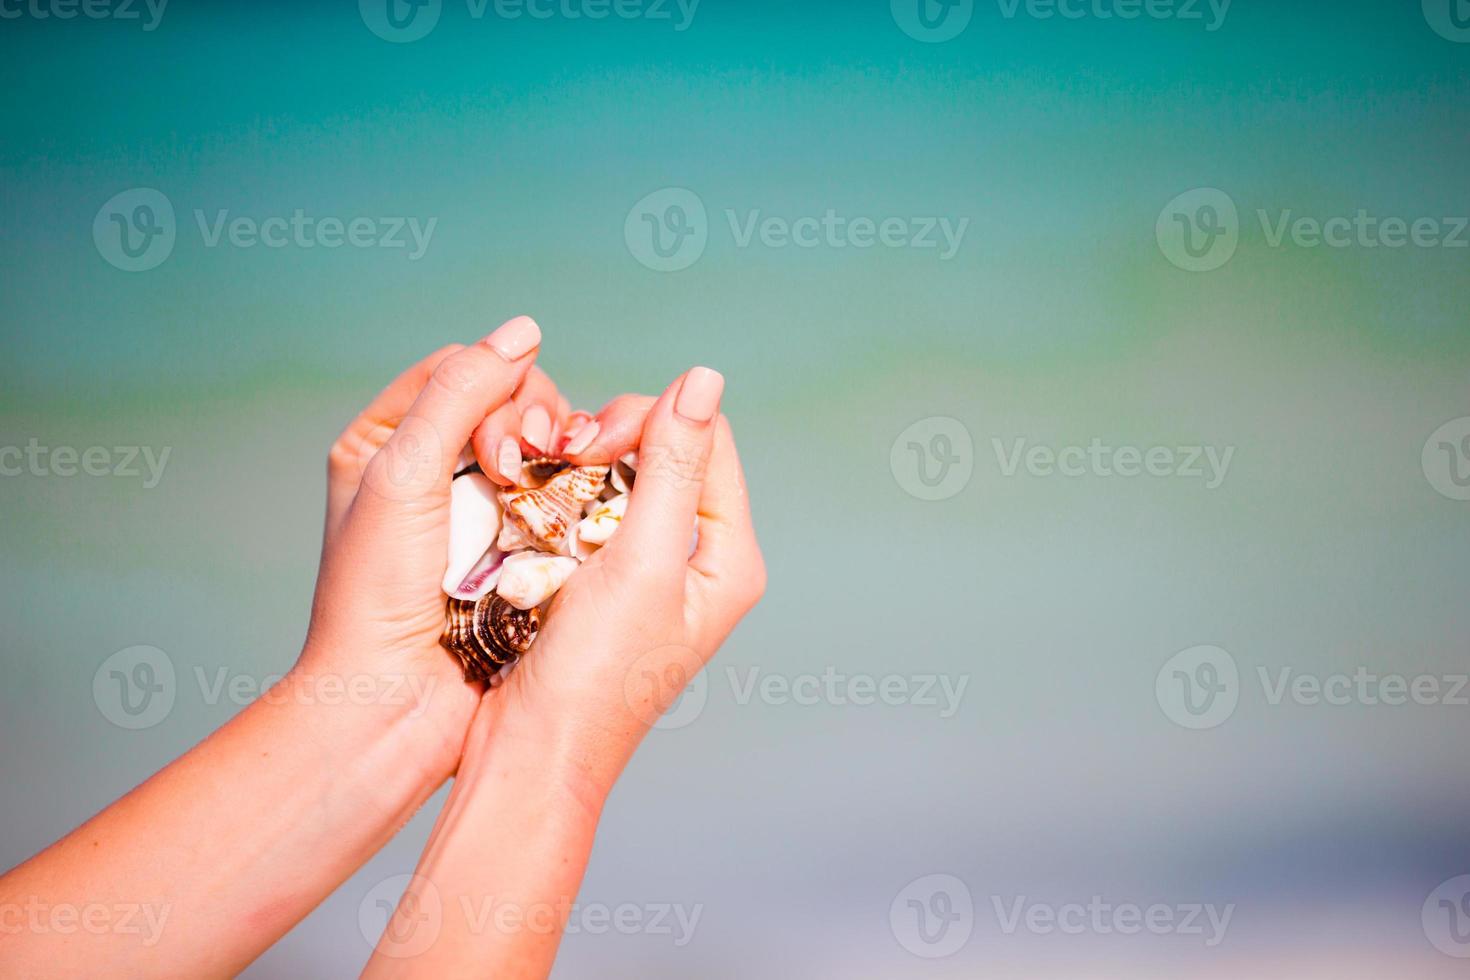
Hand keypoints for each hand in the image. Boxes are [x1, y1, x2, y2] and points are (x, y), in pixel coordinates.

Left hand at [305, 315, 560, 773]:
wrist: (392, 703)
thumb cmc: (377, 593)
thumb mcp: (404, 475)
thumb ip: (460, 393)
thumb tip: (525, 330)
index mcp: (385, 442)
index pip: (460, 372)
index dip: (495, 384)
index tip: (500, 435)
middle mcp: (430, 471)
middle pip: (508, 406)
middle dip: (525, 426)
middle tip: (515, 470)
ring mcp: (477, 514)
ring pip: (540, 452)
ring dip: (551, 463)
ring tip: (542, 496)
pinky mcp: (515, 552)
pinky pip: (556, 502)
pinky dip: (567, 501)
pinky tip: (570, 517)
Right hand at [477, 367, 766, 797]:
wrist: (530, 754)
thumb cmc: (592, 674)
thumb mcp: (639, 562)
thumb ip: (671, 467)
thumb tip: (706, 377)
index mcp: (728, 556)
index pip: (708, 442)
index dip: (650, 419)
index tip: (589, 441)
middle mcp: (697, 559)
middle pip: (666, 452)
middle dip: (611, 440)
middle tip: (560, 453)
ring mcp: (648, 570)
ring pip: (620, 477)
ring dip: (578, 465)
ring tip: (538, 473)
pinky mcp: (601, 580)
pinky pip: (586, 511)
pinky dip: (558, 496)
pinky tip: (529, 502)